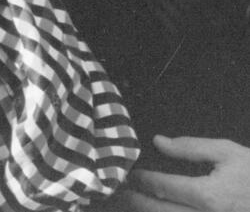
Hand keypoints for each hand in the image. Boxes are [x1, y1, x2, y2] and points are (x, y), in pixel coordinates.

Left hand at [113, 136, 249, 211]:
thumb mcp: (227, 153)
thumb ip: (190, 147)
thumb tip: (158, 142)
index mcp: (208, 196)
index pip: (162, 188)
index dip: (141, 180)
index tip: (128, 173)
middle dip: (136, 202)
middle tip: (119, 191)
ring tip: (134, 203)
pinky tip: (159, 210)